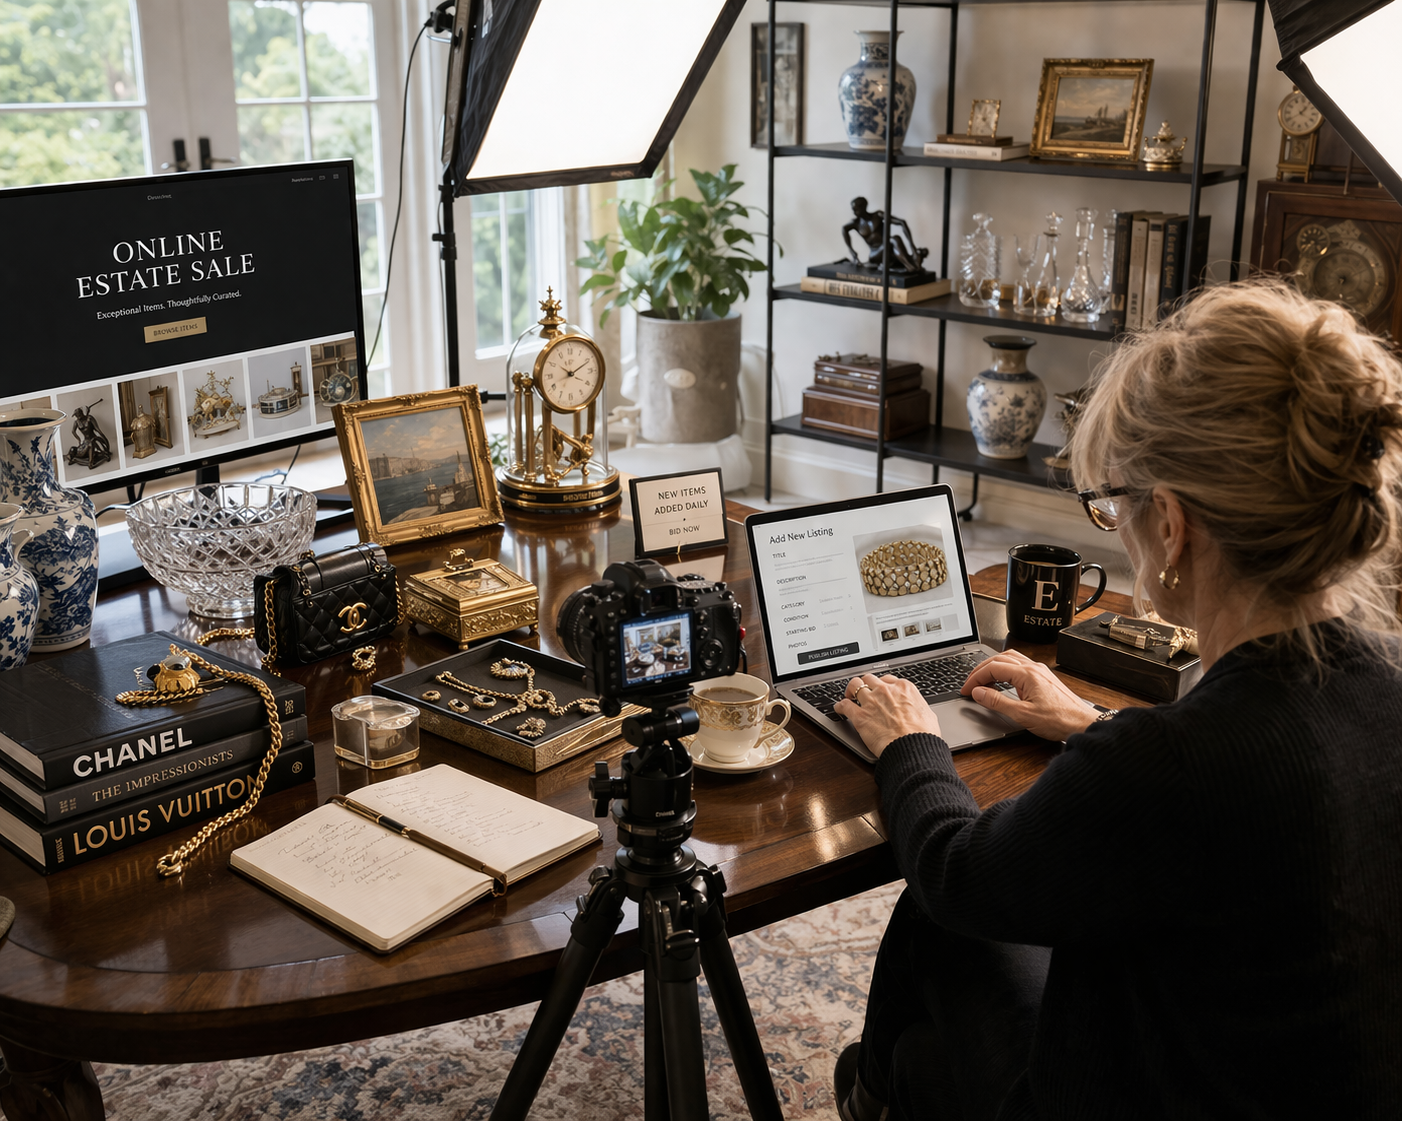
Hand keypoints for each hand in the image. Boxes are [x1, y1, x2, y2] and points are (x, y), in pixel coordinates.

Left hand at [833, 673, 940, 758]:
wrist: (913, 747)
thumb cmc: (923, 735)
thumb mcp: (928, 714)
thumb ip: (918, 707)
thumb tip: (918, 711)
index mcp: (903, 688)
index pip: (888, 679)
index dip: (882, 684)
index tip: (880, 689)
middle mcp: (885, 691)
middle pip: (869, 679)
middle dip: (866, 684)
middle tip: (864, 691)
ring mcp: (871, 702)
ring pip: (854, 686)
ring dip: (851, 690)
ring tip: (849, 695)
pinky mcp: (860, 716)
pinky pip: (844, 705)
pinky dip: (840, 706)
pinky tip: (839, 709)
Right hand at [960, 650, 1099, 740]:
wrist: (1082, 724)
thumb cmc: (1059, 720)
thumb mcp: (1022, 714)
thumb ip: (997, 702)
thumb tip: (978, 693)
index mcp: (1027, 674)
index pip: (993, 668)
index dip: (975, 678)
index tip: (966, 689)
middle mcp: (1033, 668)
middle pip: (999, 659)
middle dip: (980, 670)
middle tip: (970, 685)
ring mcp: (1039, 671)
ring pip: (1009, 659)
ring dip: (993, 667)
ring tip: (982, 681)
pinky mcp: (1043, 678)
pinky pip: (1019, 666)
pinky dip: (1004, 670)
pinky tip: (1002, 681)